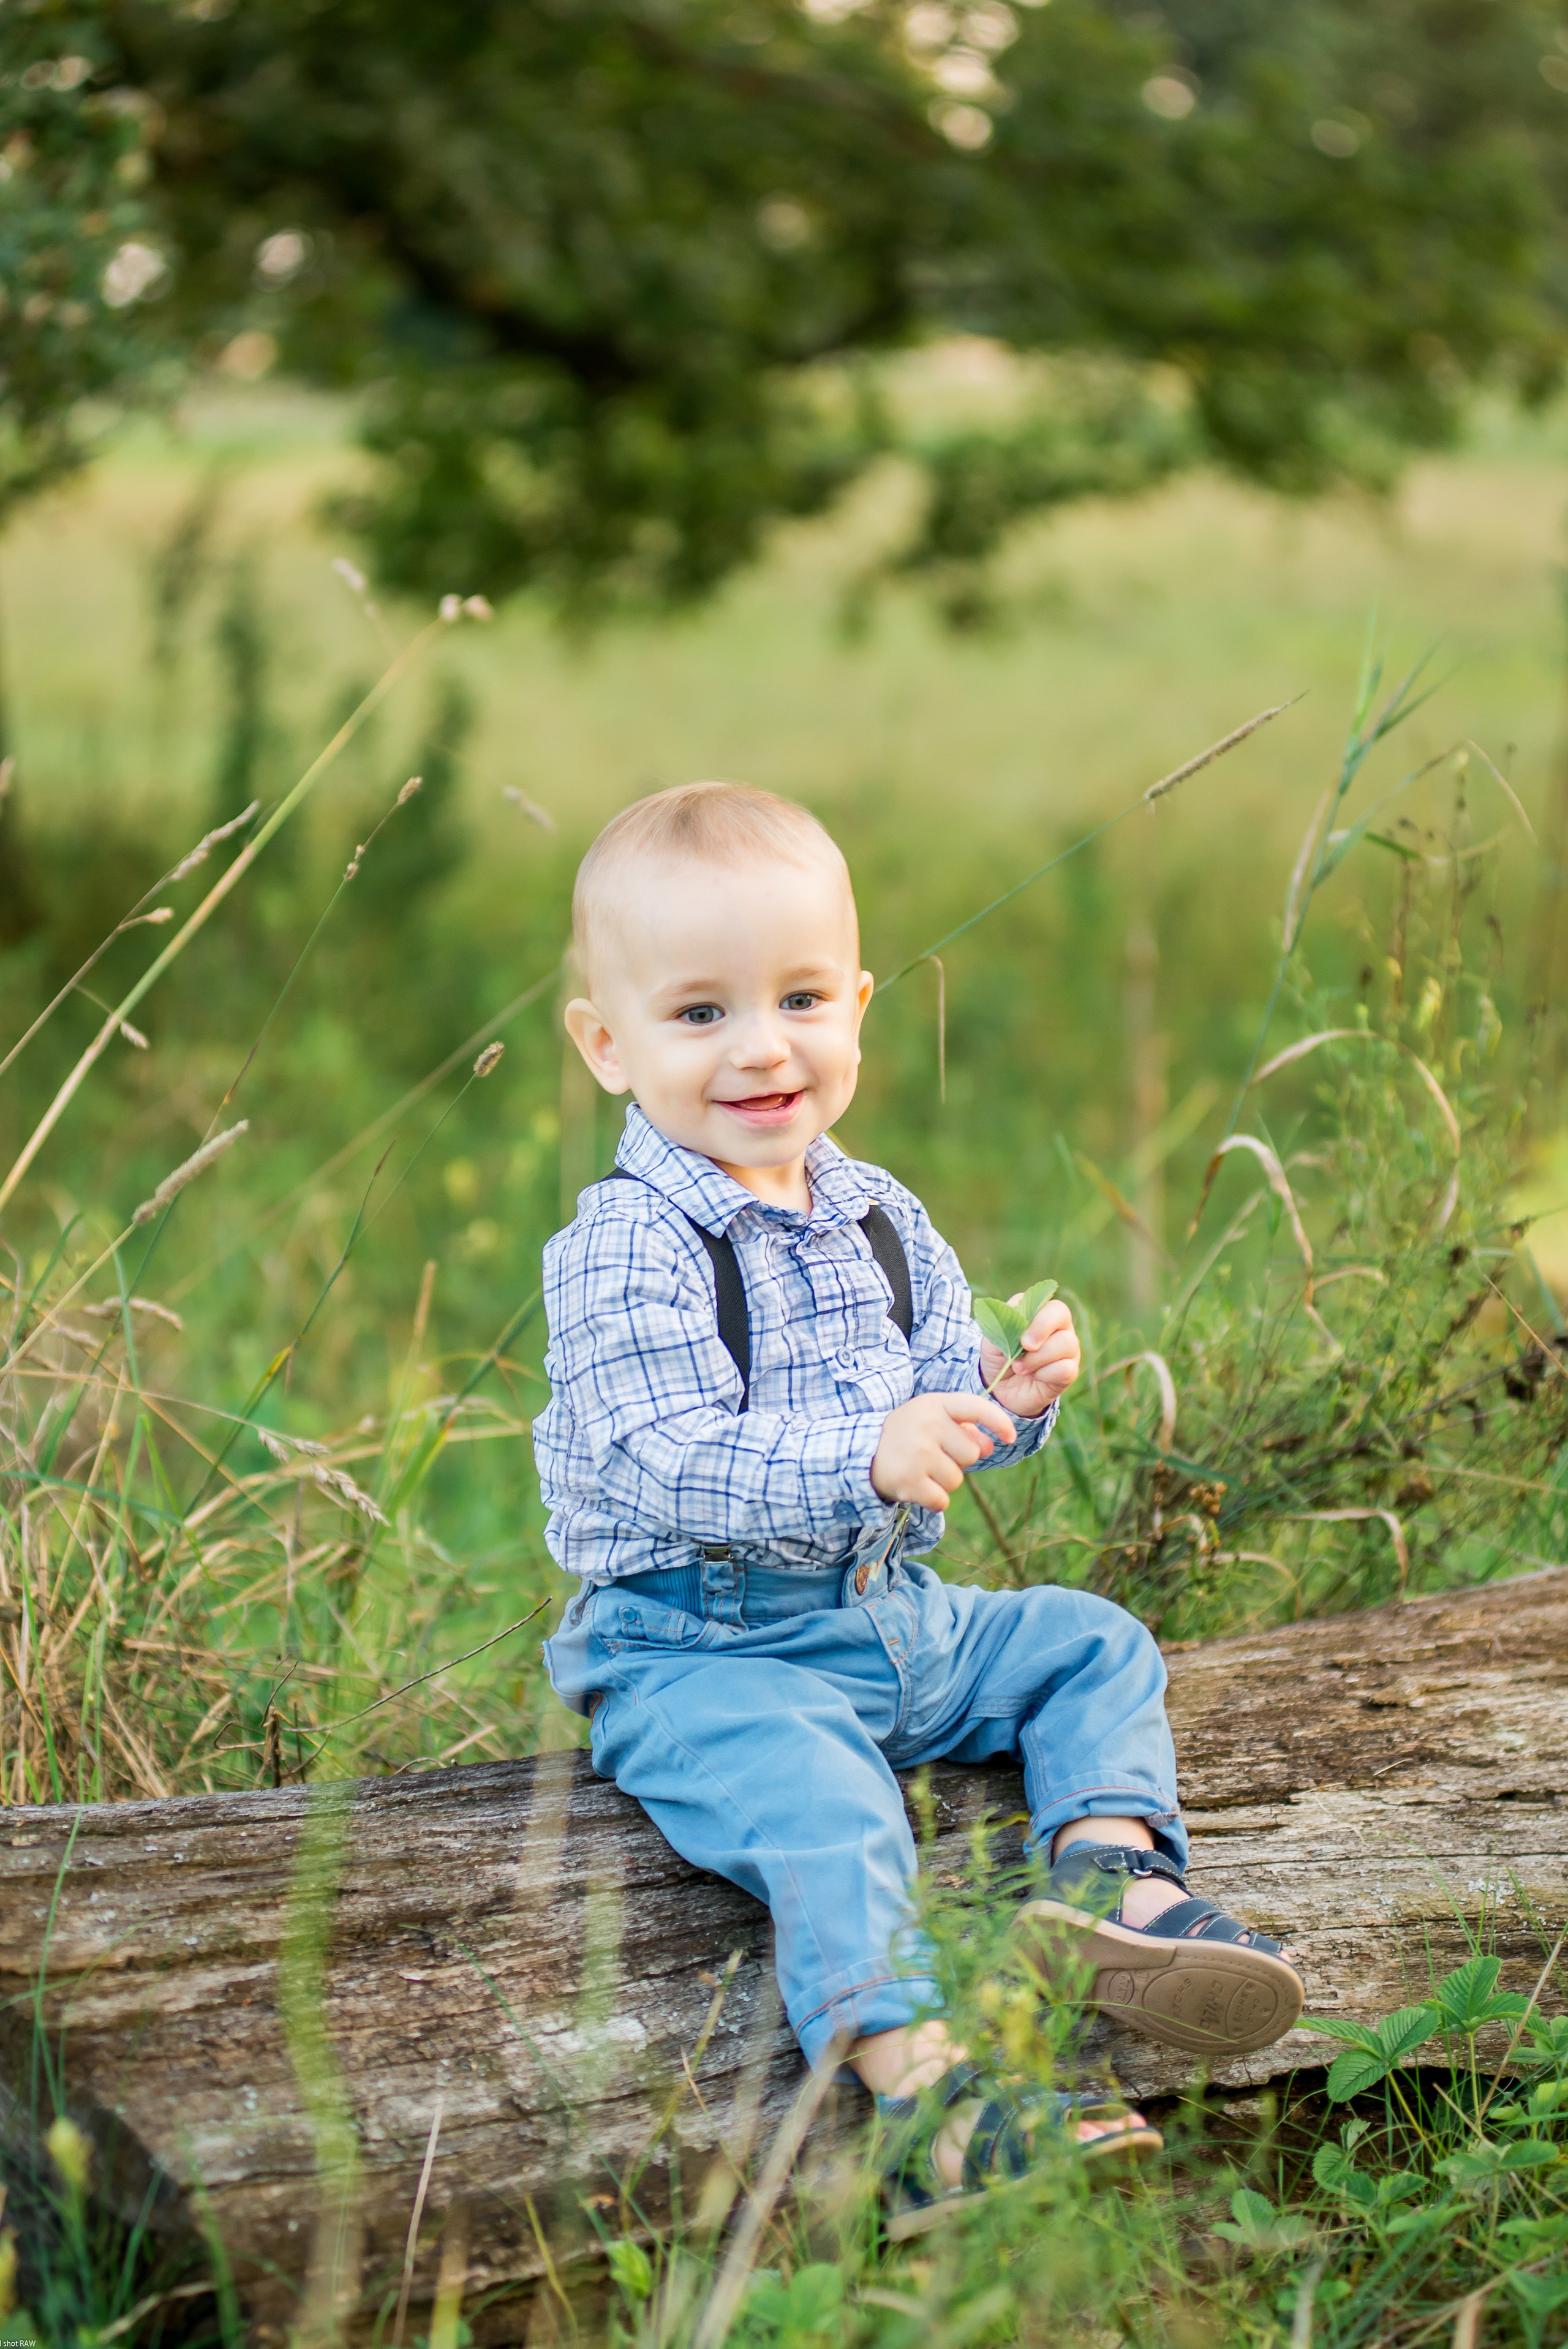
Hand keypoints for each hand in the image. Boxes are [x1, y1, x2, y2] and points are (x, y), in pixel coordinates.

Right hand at [871, 1392, 1016, 1512]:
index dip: (999, 1422)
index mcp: (936, 1404)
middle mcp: (928, 1425)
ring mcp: (919, 1453)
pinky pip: (942, 1500)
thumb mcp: (932, 1418)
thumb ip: (963, 1427)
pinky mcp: (910, 1480)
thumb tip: (990, 1446)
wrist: (864, 1452)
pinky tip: (918, 1487)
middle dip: (958, 1460)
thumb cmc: (909, 1434)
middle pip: (972, 1453)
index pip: (977, 1408)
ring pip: (957, 1479)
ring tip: (922, 1469)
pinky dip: (934, 1500)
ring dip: (944, 1481)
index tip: (1010, 1437)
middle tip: (933, 1455)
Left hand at [979, 1295, 1079, 1419]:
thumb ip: (1003, 1321)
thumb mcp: (992, 1338)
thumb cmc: (999, 1357)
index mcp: (1041, 1313)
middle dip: (1040, 1334)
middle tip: (1023, 1349)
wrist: (999, 1389)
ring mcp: (1067, 1351)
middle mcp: (1059, 1328)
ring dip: (1038, 1358)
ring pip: (1067, 1344)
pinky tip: (1034, 1377)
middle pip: (1063, 1317)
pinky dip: (1045, 1374)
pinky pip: (1067, 1369)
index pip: (1052, 1306)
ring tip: (1019, 1368)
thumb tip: (1016, 1311)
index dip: (1039, 1320)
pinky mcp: (1068, 1372)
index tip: (1022, 1338)